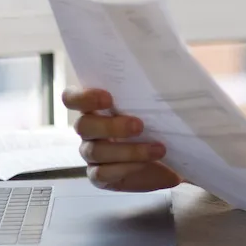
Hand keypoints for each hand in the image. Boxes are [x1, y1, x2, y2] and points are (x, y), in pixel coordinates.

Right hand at [63, 87, 183, 191]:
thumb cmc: (160, 126)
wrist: (173, 159)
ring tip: (157, 149)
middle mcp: (89, 130)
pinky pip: (102, 174)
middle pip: (83, 125)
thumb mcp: (158, 106)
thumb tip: (164, 68)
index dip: (83, 97)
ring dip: (128, 150)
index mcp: (95, 108)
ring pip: (95, 151)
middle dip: (111, 126)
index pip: (72, 98)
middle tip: (139, 125)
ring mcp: (92, 154)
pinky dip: (125, 168)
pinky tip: (145, 164)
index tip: (108, 98)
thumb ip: (151, 91)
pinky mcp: (100, 176)